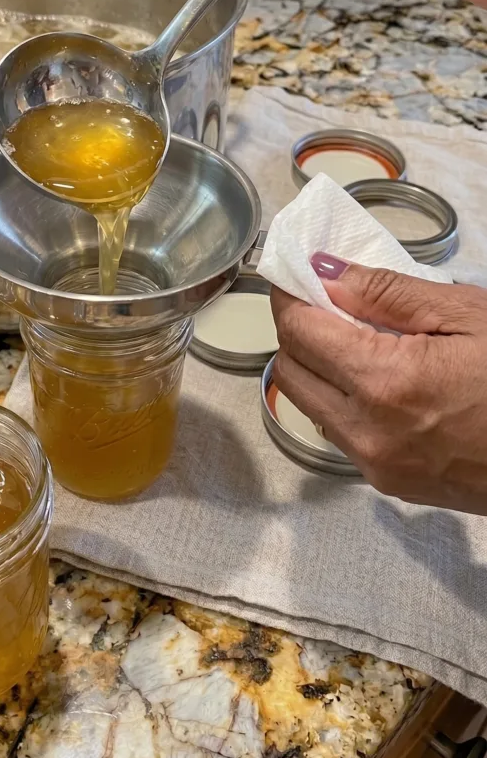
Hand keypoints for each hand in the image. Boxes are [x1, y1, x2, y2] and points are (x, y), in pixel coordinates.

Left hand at [270, 253, 486, 514]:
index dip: (289, 294)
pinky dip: (339, 399)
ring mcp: (376, 465)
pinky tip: (378, 378)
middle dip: (298, 329)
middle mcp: (367, 431)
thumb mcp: (468, 315)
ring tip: (358, 338)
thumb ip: (386, 293)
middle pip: (289, 369)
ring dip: (315, 366)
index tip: (294, 272)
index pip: (299, 330)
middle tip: (329, 302)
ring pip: (307, 404)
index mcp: (386, 383)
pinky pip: (337, 432)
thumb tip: (326, 271)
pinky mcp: (389, 485)